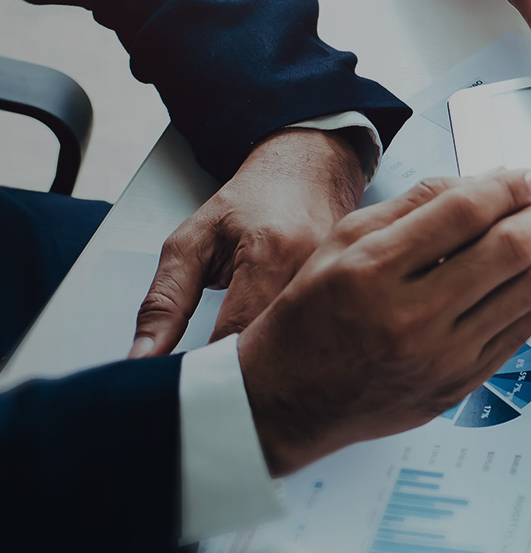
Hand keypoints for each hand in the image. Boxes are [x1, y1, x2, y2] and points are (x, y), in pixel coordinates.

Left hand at [129, 129, 366, 358]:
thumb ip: (165, 302)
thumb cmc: (254, 200)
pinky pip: (330, 336)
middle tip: (226, 378)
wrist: (310, 169)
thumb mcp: (193, 241)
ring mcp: (347, 281)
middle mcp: (316, 267)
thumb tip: (145, 356)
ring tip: (262, 362)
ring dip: (281, 362)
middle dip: (248, 371)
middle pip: (280, 348)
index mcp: (271, 251)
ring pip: (308, 348)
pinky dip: (306, 348)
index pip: (238, 334)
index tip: (197, 383)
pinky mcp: (363, 291)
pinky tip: (295, 346)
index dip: (213, 367)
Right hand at [237, 169, 530, 475]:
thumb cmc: (312, 315)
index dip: (506, 187)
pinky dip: (524, 299)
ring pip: (528, 290)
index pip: (464, 212)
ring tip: (520, 248)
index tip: (523, 178)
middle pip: (509, 249)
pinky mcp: (459, 385)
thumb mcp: (342, 241)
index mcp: (373, 270)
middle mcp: (410, 317)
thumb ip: (414, 203)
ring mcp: (440, 357)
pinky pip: (523, 330)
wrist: (287, 401)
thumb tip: (486, 180)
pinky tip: (503, 289)